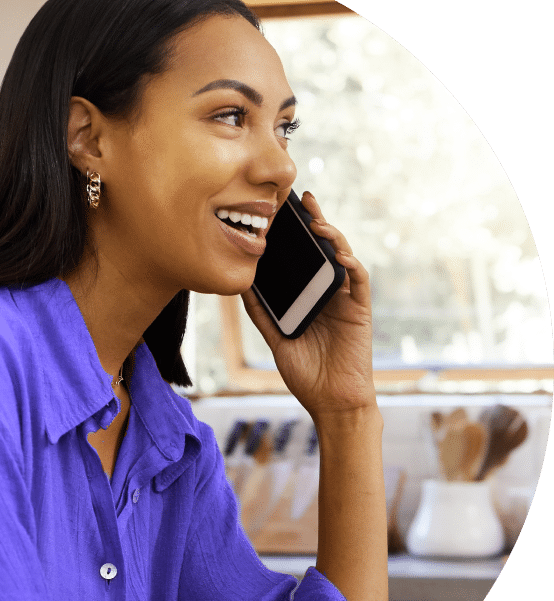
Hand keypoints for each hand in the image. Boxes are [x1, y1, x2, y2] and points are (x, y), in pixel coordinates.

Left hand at [241, 191, 374, 417]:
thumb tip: (240, 286)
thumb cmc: (306, 373)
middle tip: (302, 199)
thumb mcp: (275, 339)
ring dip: (333, 238)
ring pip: (343, 259)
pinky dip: (351, 266)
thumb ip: (261, 313)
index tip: (280, 213)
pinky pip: (359, 282)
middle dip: (316, 222)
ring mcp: (346, 300)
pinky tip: (339, 254)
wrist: (331, 402)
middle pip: (324, 250)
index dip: (296, 235)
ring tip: (316, 221)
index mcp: (309, 297)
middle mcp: (328, 293)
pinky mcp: (360, 311)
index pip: (303, 258)